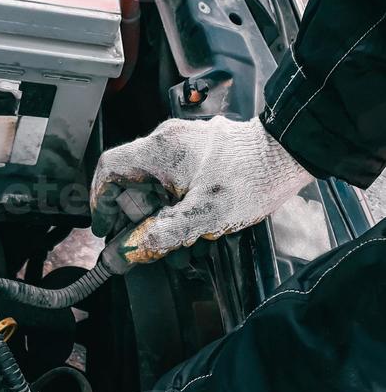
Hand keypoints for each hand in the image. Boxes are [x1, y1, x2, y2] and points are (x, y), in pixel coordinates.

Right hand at [91, 116, 312, 263]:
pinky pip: (176, 179)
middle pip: (132, 181)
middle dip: (135, 217)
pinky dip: (175, 204)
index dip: (101, 202)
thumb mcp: (203, 217)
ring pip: (155, 183)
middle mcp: (167, 140)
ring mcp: (185, 143)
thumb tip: (128, 251)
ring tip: (176, 244)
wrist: (290, 152)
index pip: (109, 170)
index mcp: (159, 151)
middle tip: (145, 244)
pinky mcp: (202, 150)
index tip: (106, 228)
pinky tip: (192, 227)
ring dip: (159, 216)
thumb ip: (161, 236)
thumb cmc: (250, 179)